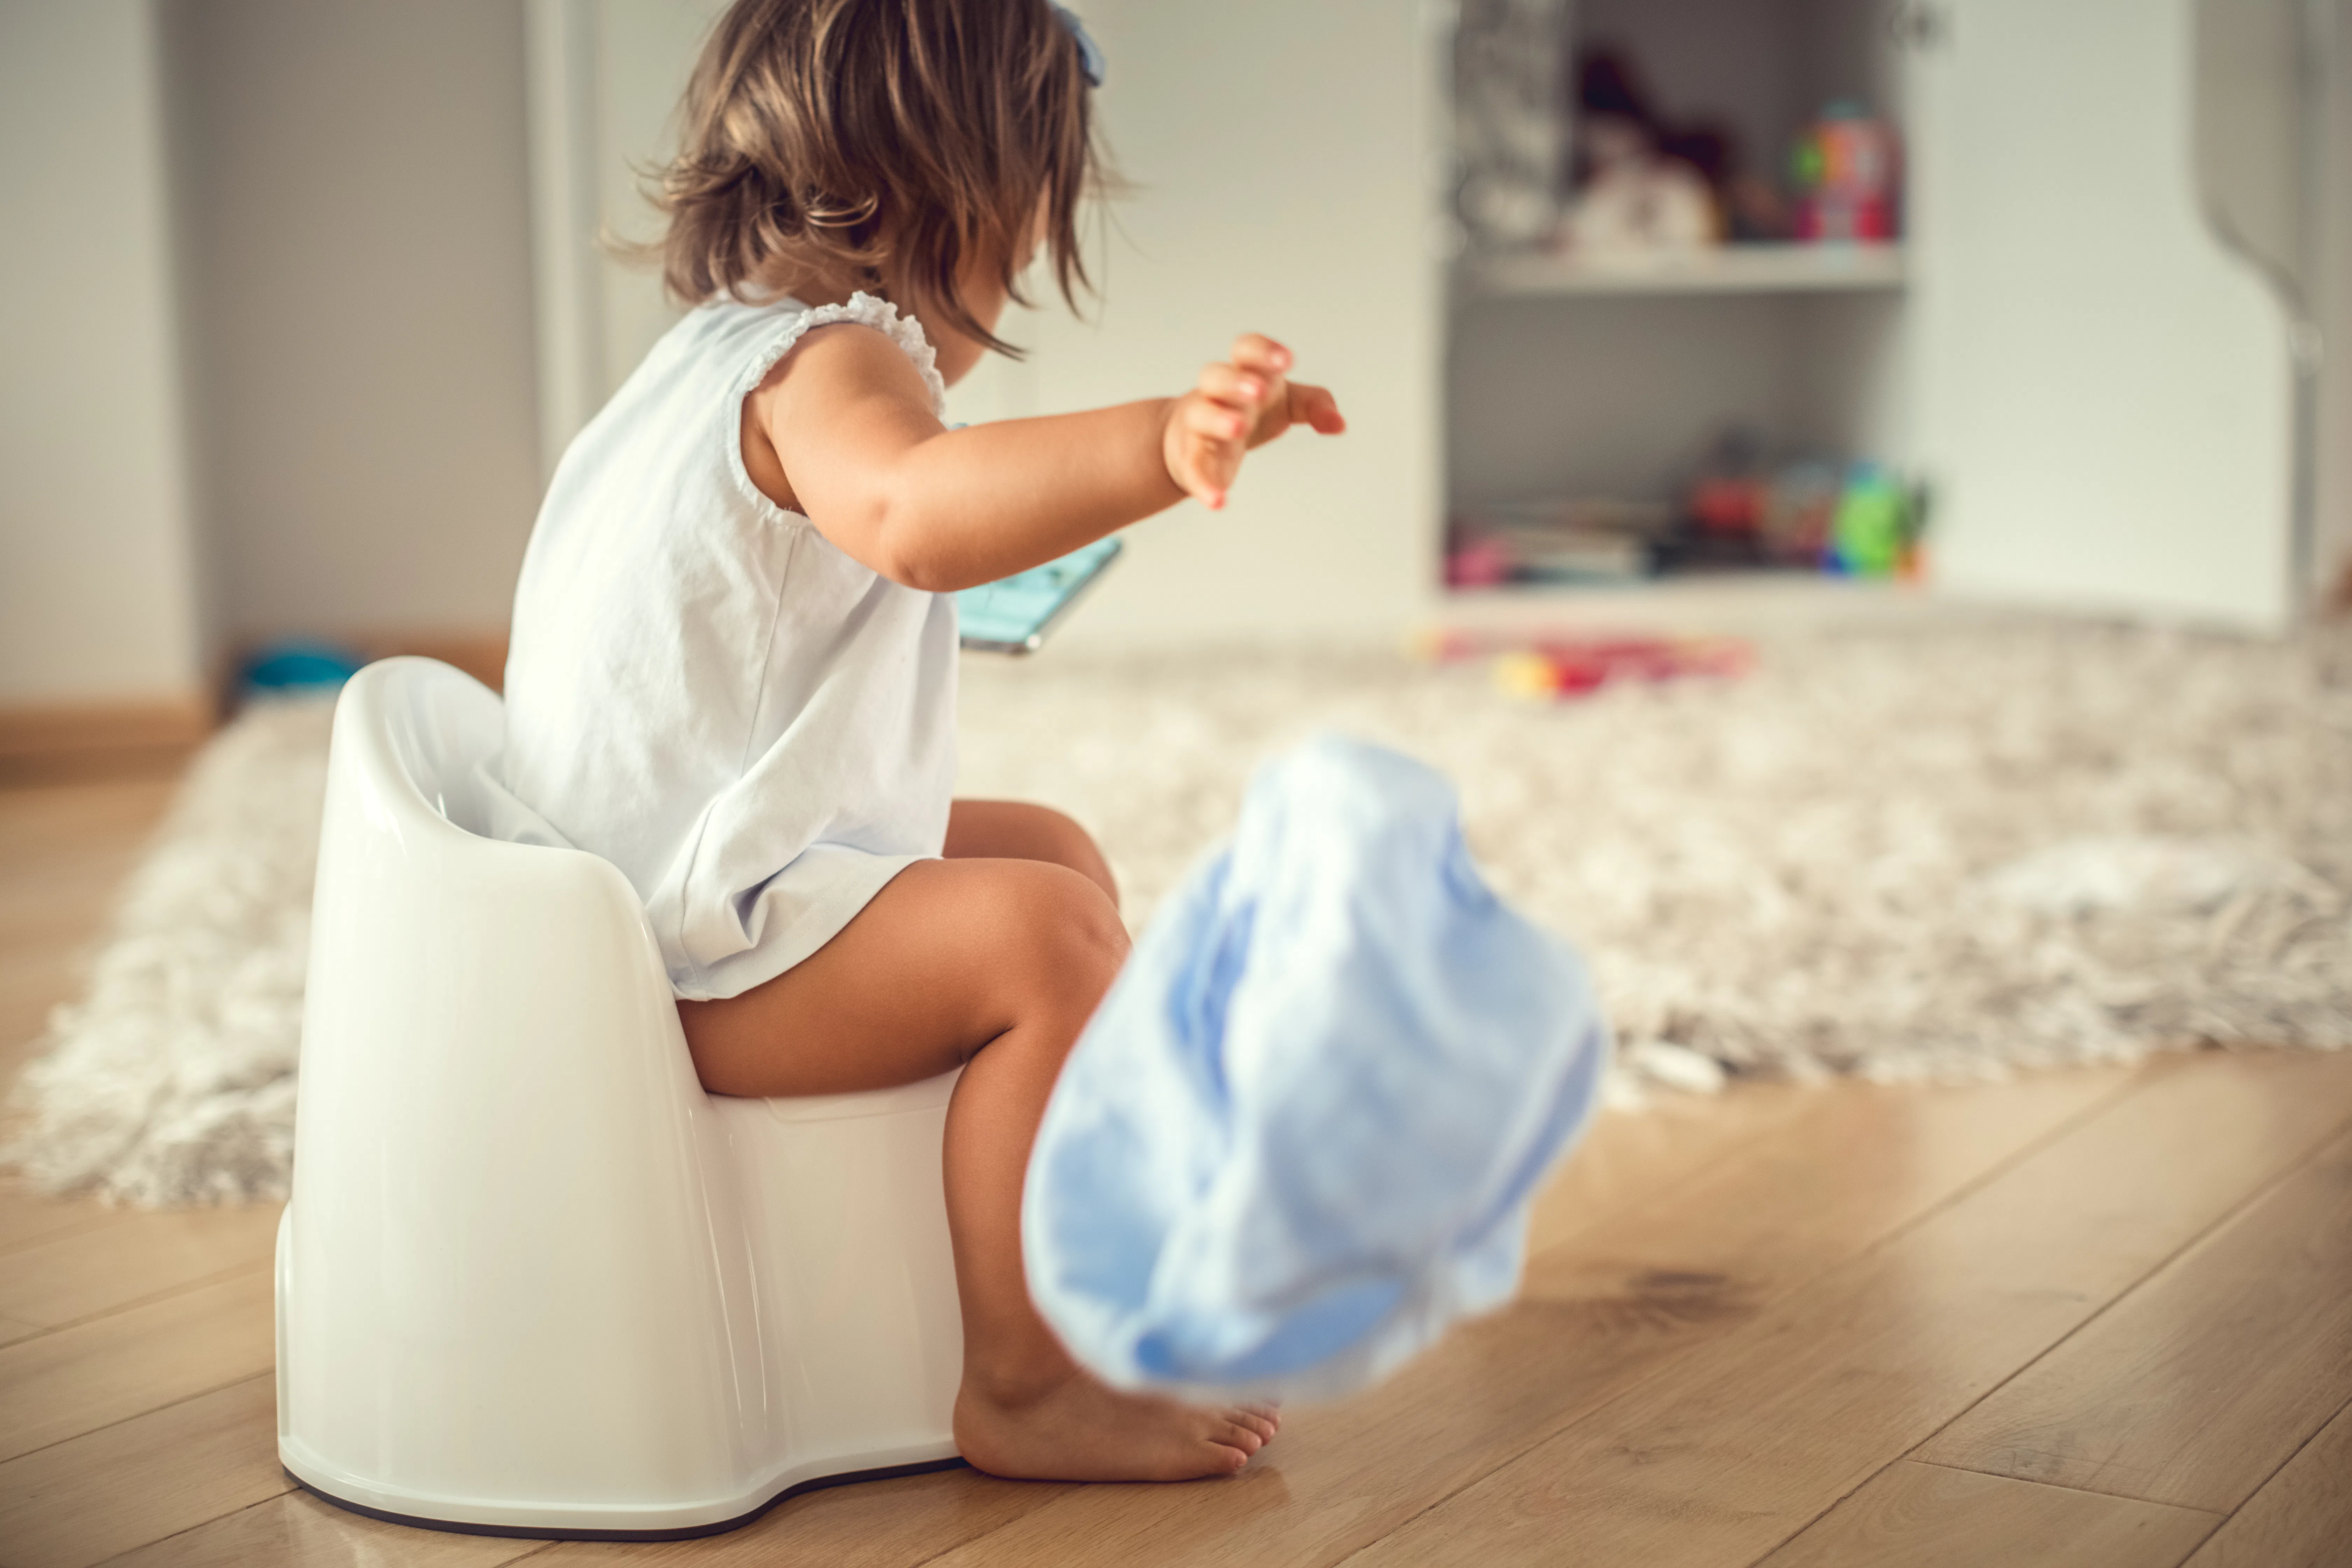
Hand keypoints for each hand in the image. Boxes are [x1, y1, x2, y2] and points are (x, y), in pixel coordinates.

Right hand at [1162, 334, 1345, 509]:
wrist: (1191, 439)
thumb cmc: (1247, 410)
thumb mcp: (1286, 402)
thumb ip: (1315, 405)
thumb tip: (1340, 424)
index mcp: (1244, 373)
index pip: (1246, 350)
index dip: (1264, 351)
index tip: (1287, 361)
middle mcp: (1217, 394)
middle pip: (1217, 376)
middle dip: (1237, 381)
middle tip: (1259, 391)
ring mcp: (1200, 425)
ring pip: (1202, 414)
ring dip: (1219, 419)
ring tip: (1239, 428)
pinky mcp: (1191, 459)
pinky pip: (1194, 469)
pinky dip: (1205, 485)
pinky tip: (1219, 502)